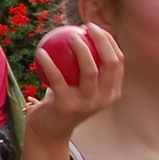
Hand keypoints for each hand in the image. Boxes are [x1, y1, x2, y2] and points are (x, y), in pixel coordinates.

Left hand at [24, 23, 122, 144]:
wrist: (49, 132)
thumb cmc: (63, 102)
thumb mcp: (80, 87)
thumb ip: (86, 67)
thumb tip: (81, 34)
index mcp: (112, 92)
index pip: (118, 61)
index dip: (109, 41)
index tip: (93, 28)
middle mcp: (104, 98)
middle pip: (110, 63)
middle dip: (101, 40)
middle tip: (85, 27)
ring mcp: (87, 104)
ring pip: (89, 70)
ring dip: (81, 49)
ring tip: (69, 35)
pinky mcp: (67, 106)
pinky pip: (57, 79)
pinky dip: (49, 63)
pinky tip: (40, 51)